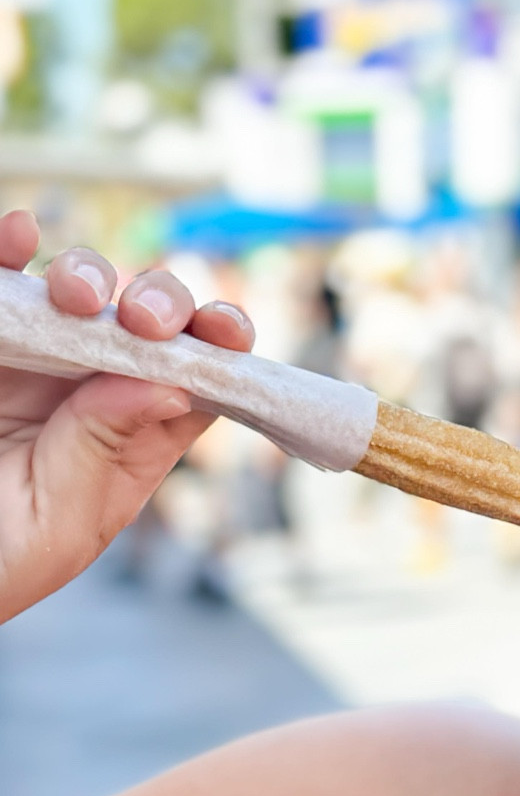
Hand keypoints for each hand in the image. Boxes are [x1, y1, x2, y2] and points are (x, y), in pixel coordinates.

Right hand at [0, 210, 255, 622]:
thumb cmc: (3, 559)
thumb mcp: (60, 524)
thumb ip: (106, 451)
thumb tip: (169, 384)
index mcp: (139, 434)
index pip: (200, 373)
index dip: (220, 341)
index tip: (222, 331)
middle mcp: (96, 383)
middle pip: (149, 318)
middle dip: (159, 301)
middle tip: (145, 318)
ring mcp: (39, 352)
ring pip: (79, 286)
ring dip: (86, 273)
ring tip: (75, 293)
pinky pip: (1, 278)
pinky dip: (9, 247)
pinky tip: (17, 235)